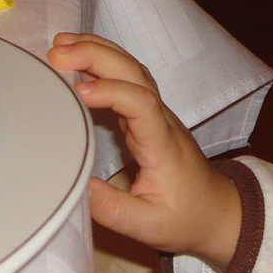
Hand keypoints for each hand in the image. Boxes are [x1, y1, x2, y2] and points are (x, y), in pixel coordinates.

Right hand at [46, 33, 240, 263]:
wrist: (216, 211)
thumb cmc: (185, 217)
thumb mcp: (148, 226)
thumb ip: (113, 209)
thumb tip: (76, 186)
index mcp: (163, 144)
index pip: (142, 104)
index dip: (111, 92)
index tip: (78, 91)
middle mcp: (160, 120)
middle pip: (134, 74)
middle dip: (97, 55)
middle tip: (56, 52)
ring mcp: (155, 114)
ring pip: (130, 70)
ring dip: (97, 52)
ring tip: (59, 45)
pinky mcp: (146, 115)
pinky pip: (125, 80)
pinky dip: (100, 64)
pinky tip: (75, 59)